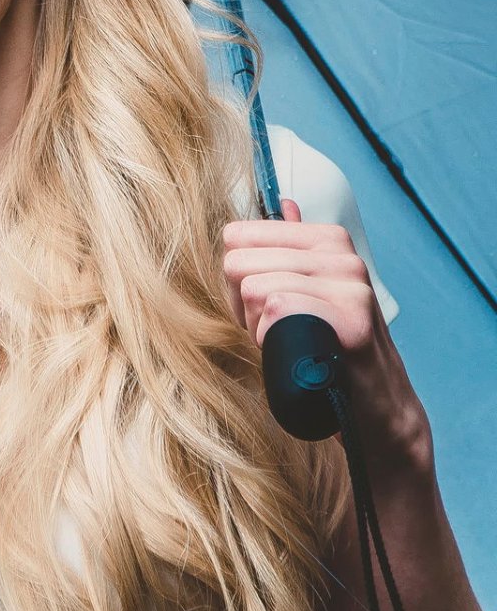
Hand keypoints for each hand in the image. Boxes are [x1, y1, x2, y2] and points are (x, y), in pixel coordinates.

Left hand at [223, 199, 431, 472]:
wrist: (376, 409)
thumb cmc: (326, 348)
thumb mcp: (308, 291)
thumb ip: (292, 248)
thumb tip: (282, 201)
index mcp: (327, 239)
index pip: (236, 234)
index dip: (235, 278)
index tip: (259, 304)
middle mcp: (341, 255)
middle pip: (237, 263)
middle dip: (241, 305)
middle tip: (272, 330)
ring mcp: (350, 285)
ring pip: (255, 288)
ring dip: (258, 327)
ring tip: (289, 342)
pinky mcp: (351, 319)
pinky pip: (278, 308)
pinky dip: (274, 338)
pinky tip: (297, 353)